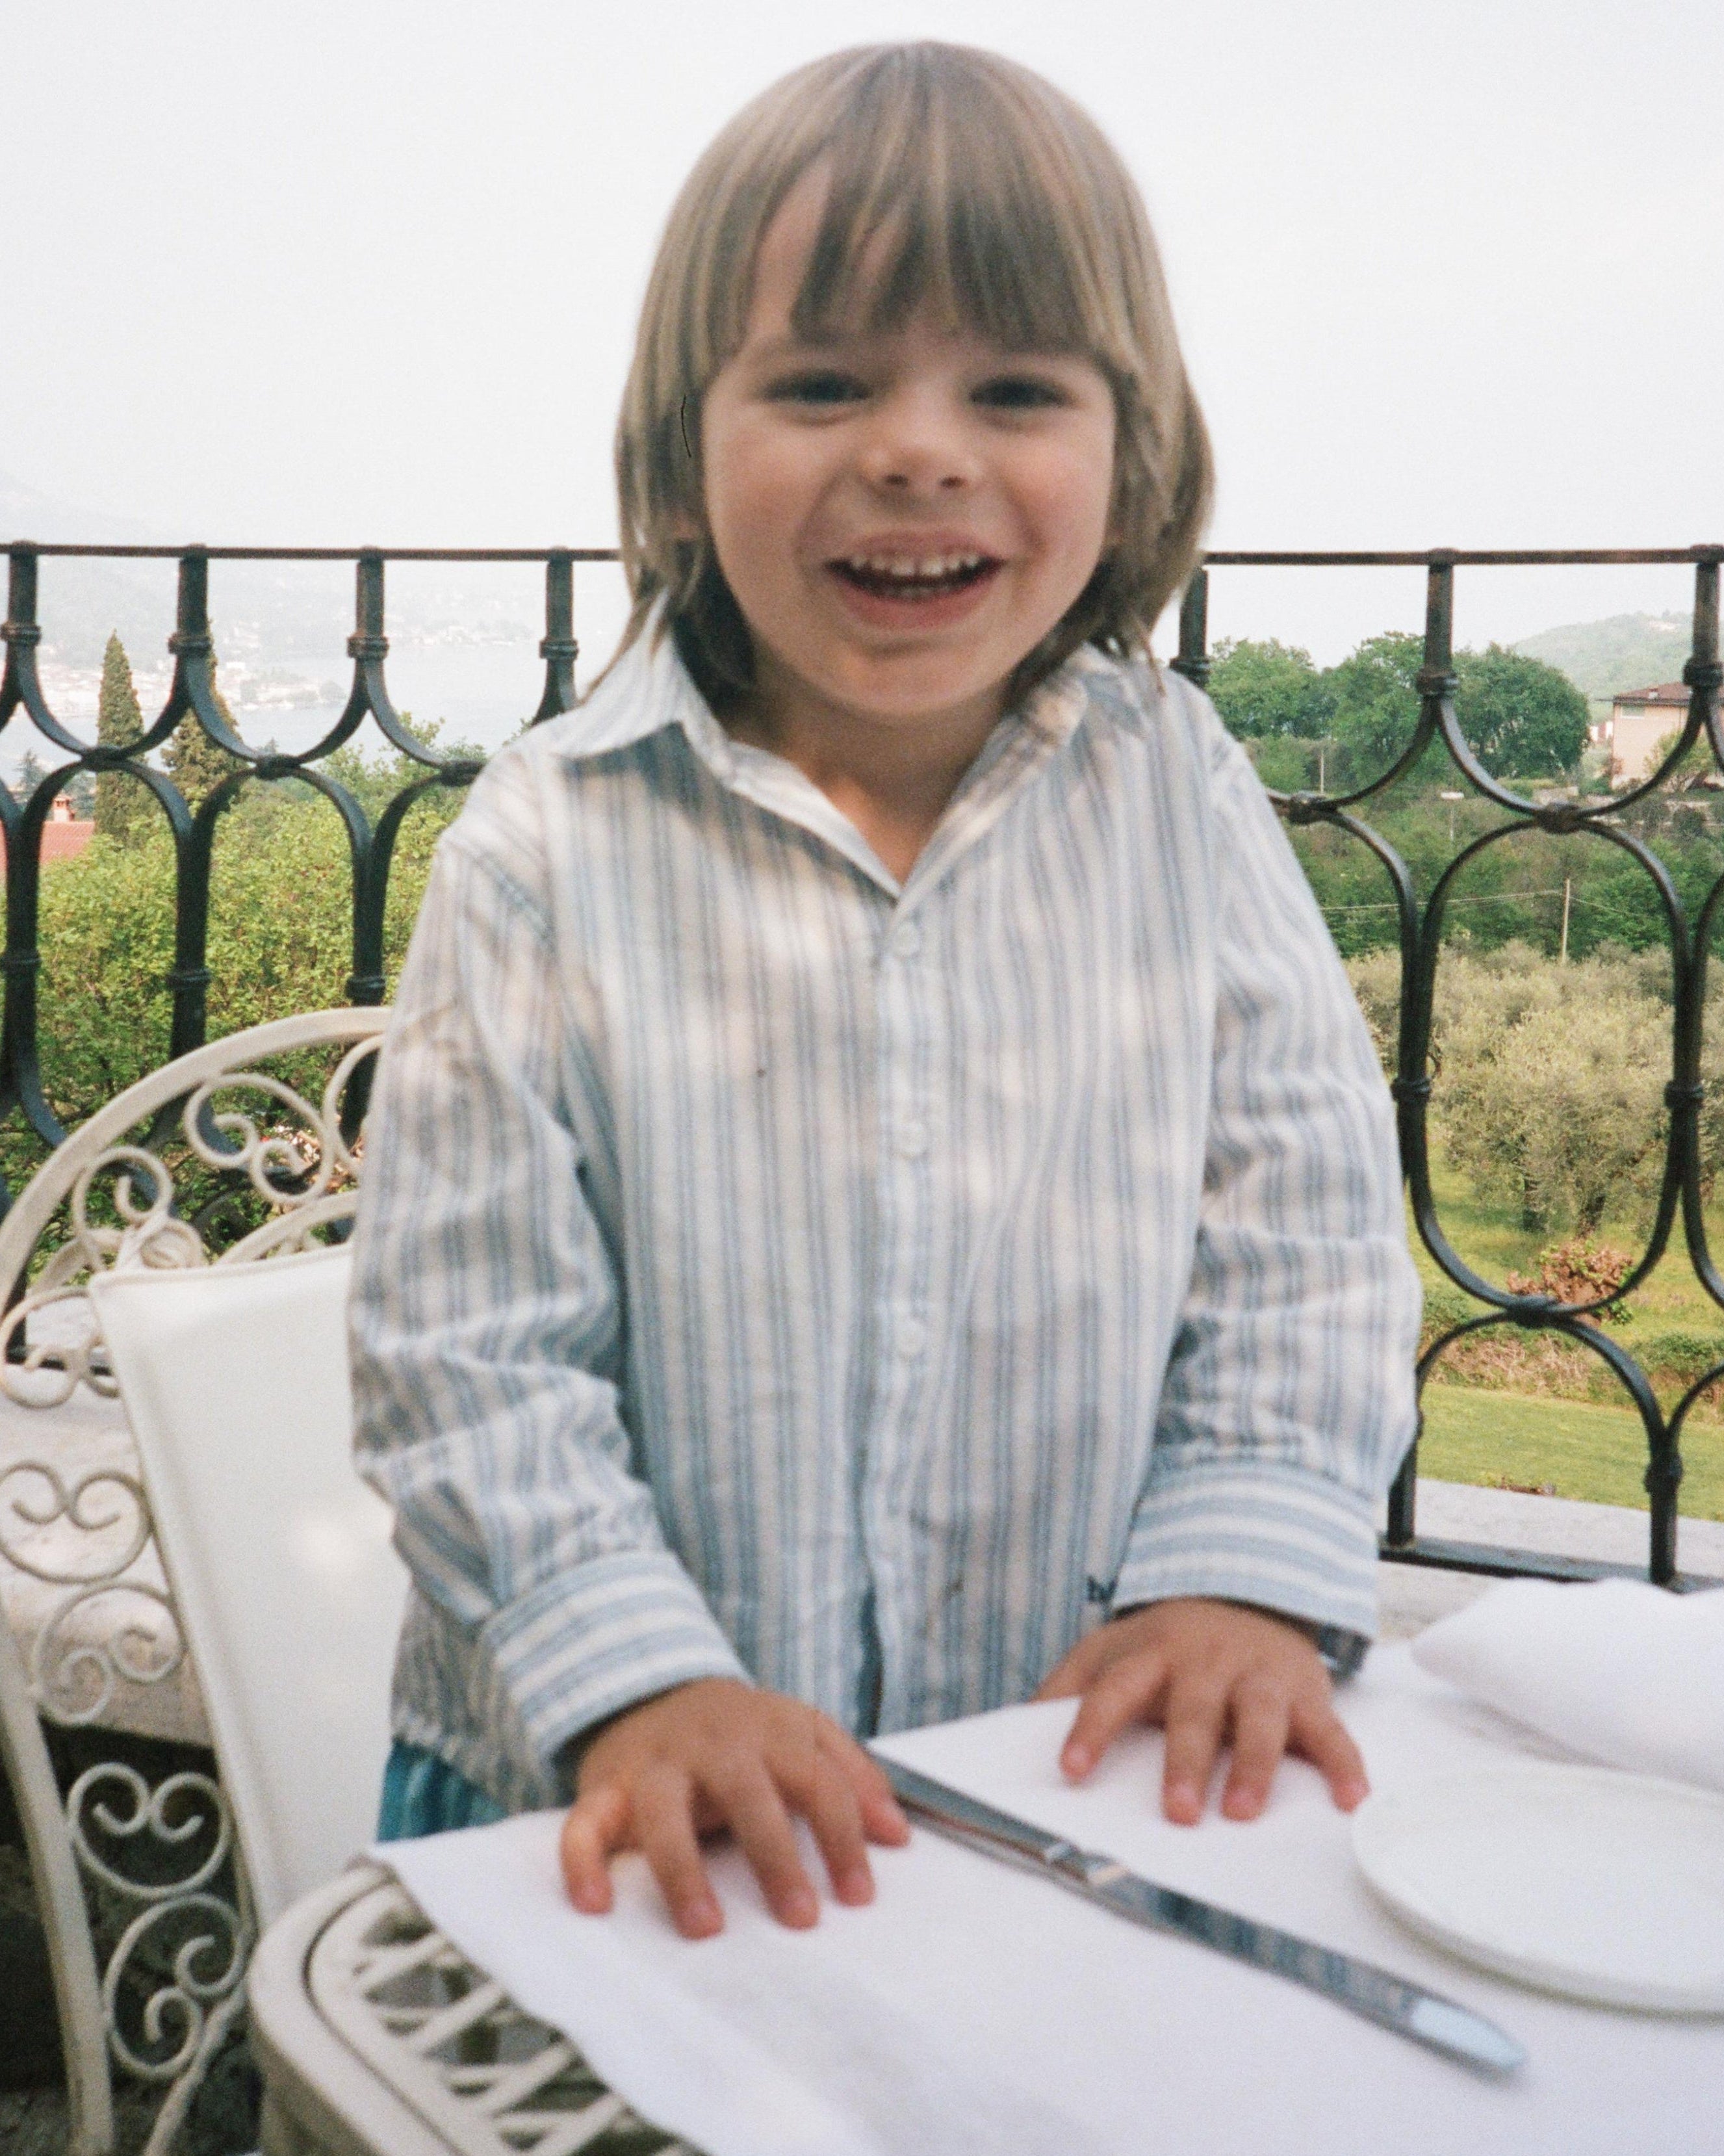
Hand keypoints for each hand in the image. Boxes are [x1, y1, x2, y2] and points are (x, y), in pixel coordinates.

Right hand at [558, 1678, 908, 1939]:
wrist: (652, 1687)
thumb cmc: (741, 1734)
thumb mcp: (802, 1734)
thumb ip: (852, 1775)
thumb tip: (898, 1836)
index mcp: (769, 1731)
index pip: (817, 1781)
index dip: (843, 1836)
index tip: (859, 1896)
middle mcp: (712, 1745)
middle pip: (747, 1794)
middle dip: (776, 1856)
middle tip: (801, 1918)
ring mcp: (655, 1765)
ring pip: (663, 1811)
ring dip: (684, 1871)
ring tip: (706, 1928)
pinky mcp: (604, 1789)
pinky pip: (584, 1824)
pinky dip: (581, 1863)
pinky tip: (595, 1904)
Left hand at [1034, 1597, 1367, 1824]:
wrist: (1246, 1594)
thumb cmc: (1168, 1644)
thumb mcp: (1111, 1648)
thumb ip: (1069, 1687)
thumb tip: (1015, 1729)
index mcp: (1152, 1653)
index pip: (1114, 1689)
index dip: (1091, 1728)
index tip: (1070, 1771)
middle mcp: (1207, 1662)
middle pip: (1193, 1708)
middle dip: (1184, 1760)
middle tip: (1177, 1813)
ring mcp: (1259, 1675)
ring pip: (1258, 1716)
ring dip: (1253, 1764)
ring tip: (1242, 1812)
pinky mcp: (1305, 1692)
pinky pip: (1329, 1730)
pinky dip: (1344, 1764)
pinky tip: (1350, 1800)